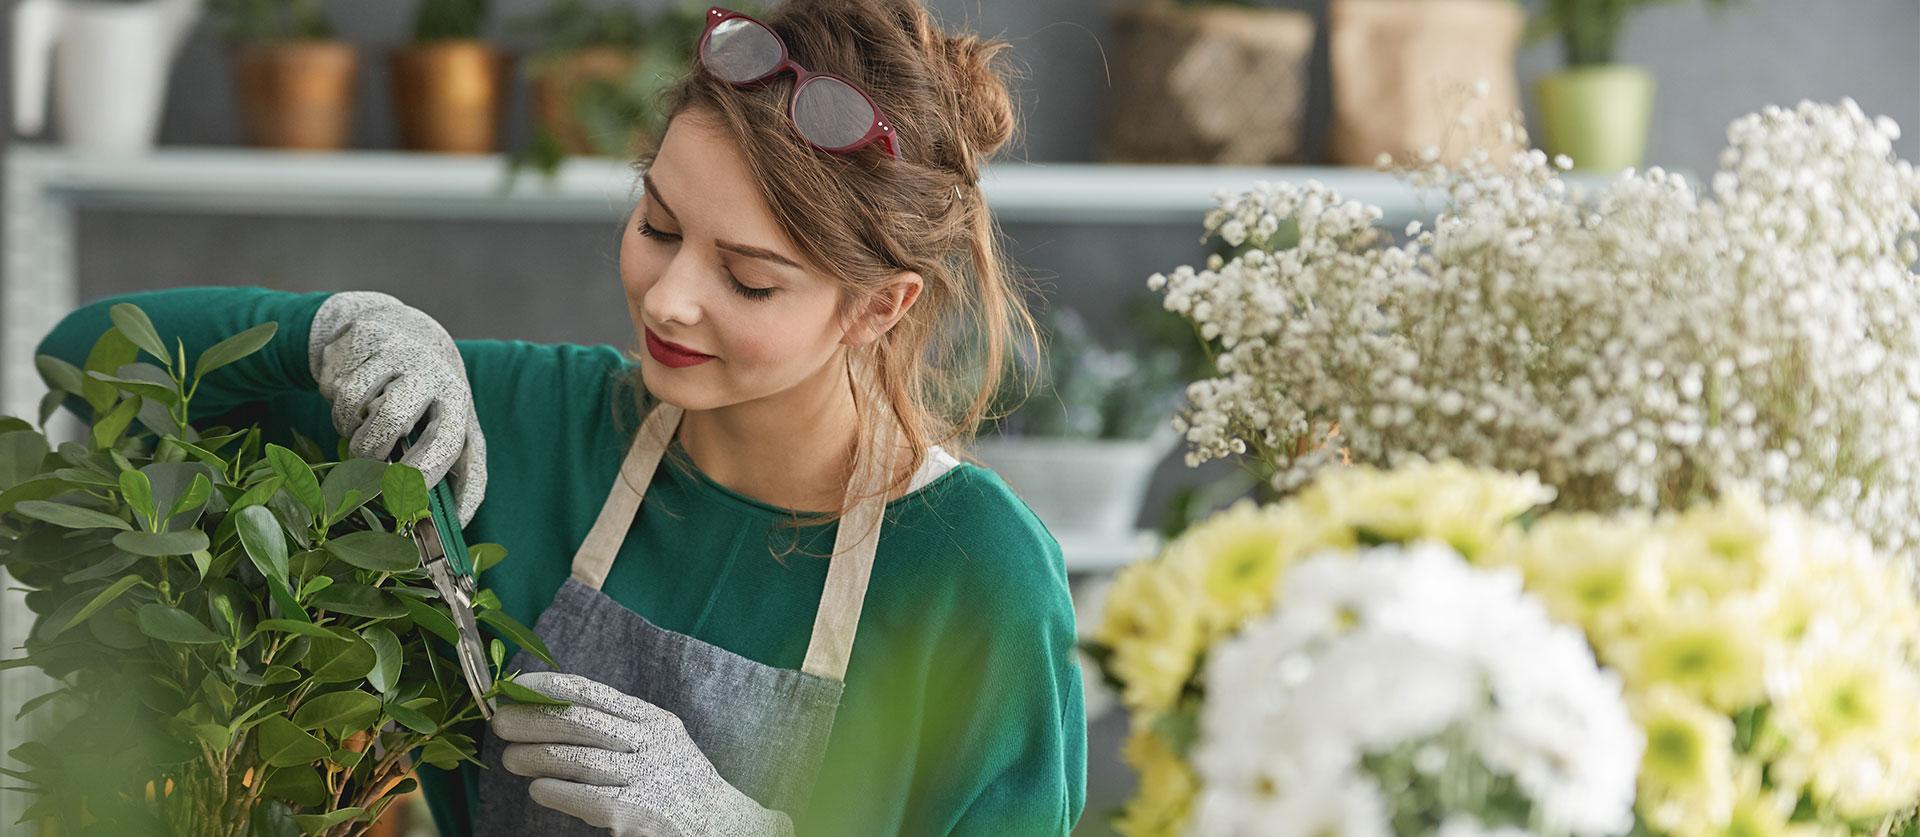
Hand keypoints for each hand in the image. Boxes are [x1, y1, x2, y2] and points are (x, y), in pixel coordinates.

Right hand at [308, 291, 485, 525]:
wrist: (400, 329)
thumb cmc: (425, 396)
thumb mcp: (445, 425)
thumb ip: (447, 470)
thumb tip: (453, 528)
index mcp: (461, 406)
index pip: (461, 452)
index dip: (440, 488)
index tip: (415, 513)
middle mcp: (439, 378)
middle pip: (399, 425)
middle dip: (379, 460)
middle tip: (374, 476)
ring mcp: (404, 356)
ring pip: (369, 413)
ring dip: (358, 441)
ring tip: (364, 441)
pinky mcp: (370, 340)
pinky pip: (343, 393)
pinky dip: (342, 413)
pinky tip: (353, 409)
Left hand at [491, 672, 794, 836]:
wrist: (726, 828)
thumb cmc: (680, 787)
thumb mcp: (659, 746)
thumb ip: (618, 730)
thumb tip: (553, 715)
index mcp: (655, 721)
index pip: (594, 693)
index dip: (550, 686)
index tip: (516, 685)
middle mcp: (653, 744)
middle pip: (581, 722)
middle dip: (534, 719)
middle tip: (499, 722)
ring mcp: (648, 778)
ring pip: (579, 759)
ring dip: (536, 756)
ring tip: (510, 759)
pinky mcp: (641, 814)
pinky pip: (588, 799)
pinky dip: (557, 791)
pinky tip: (538, 789)